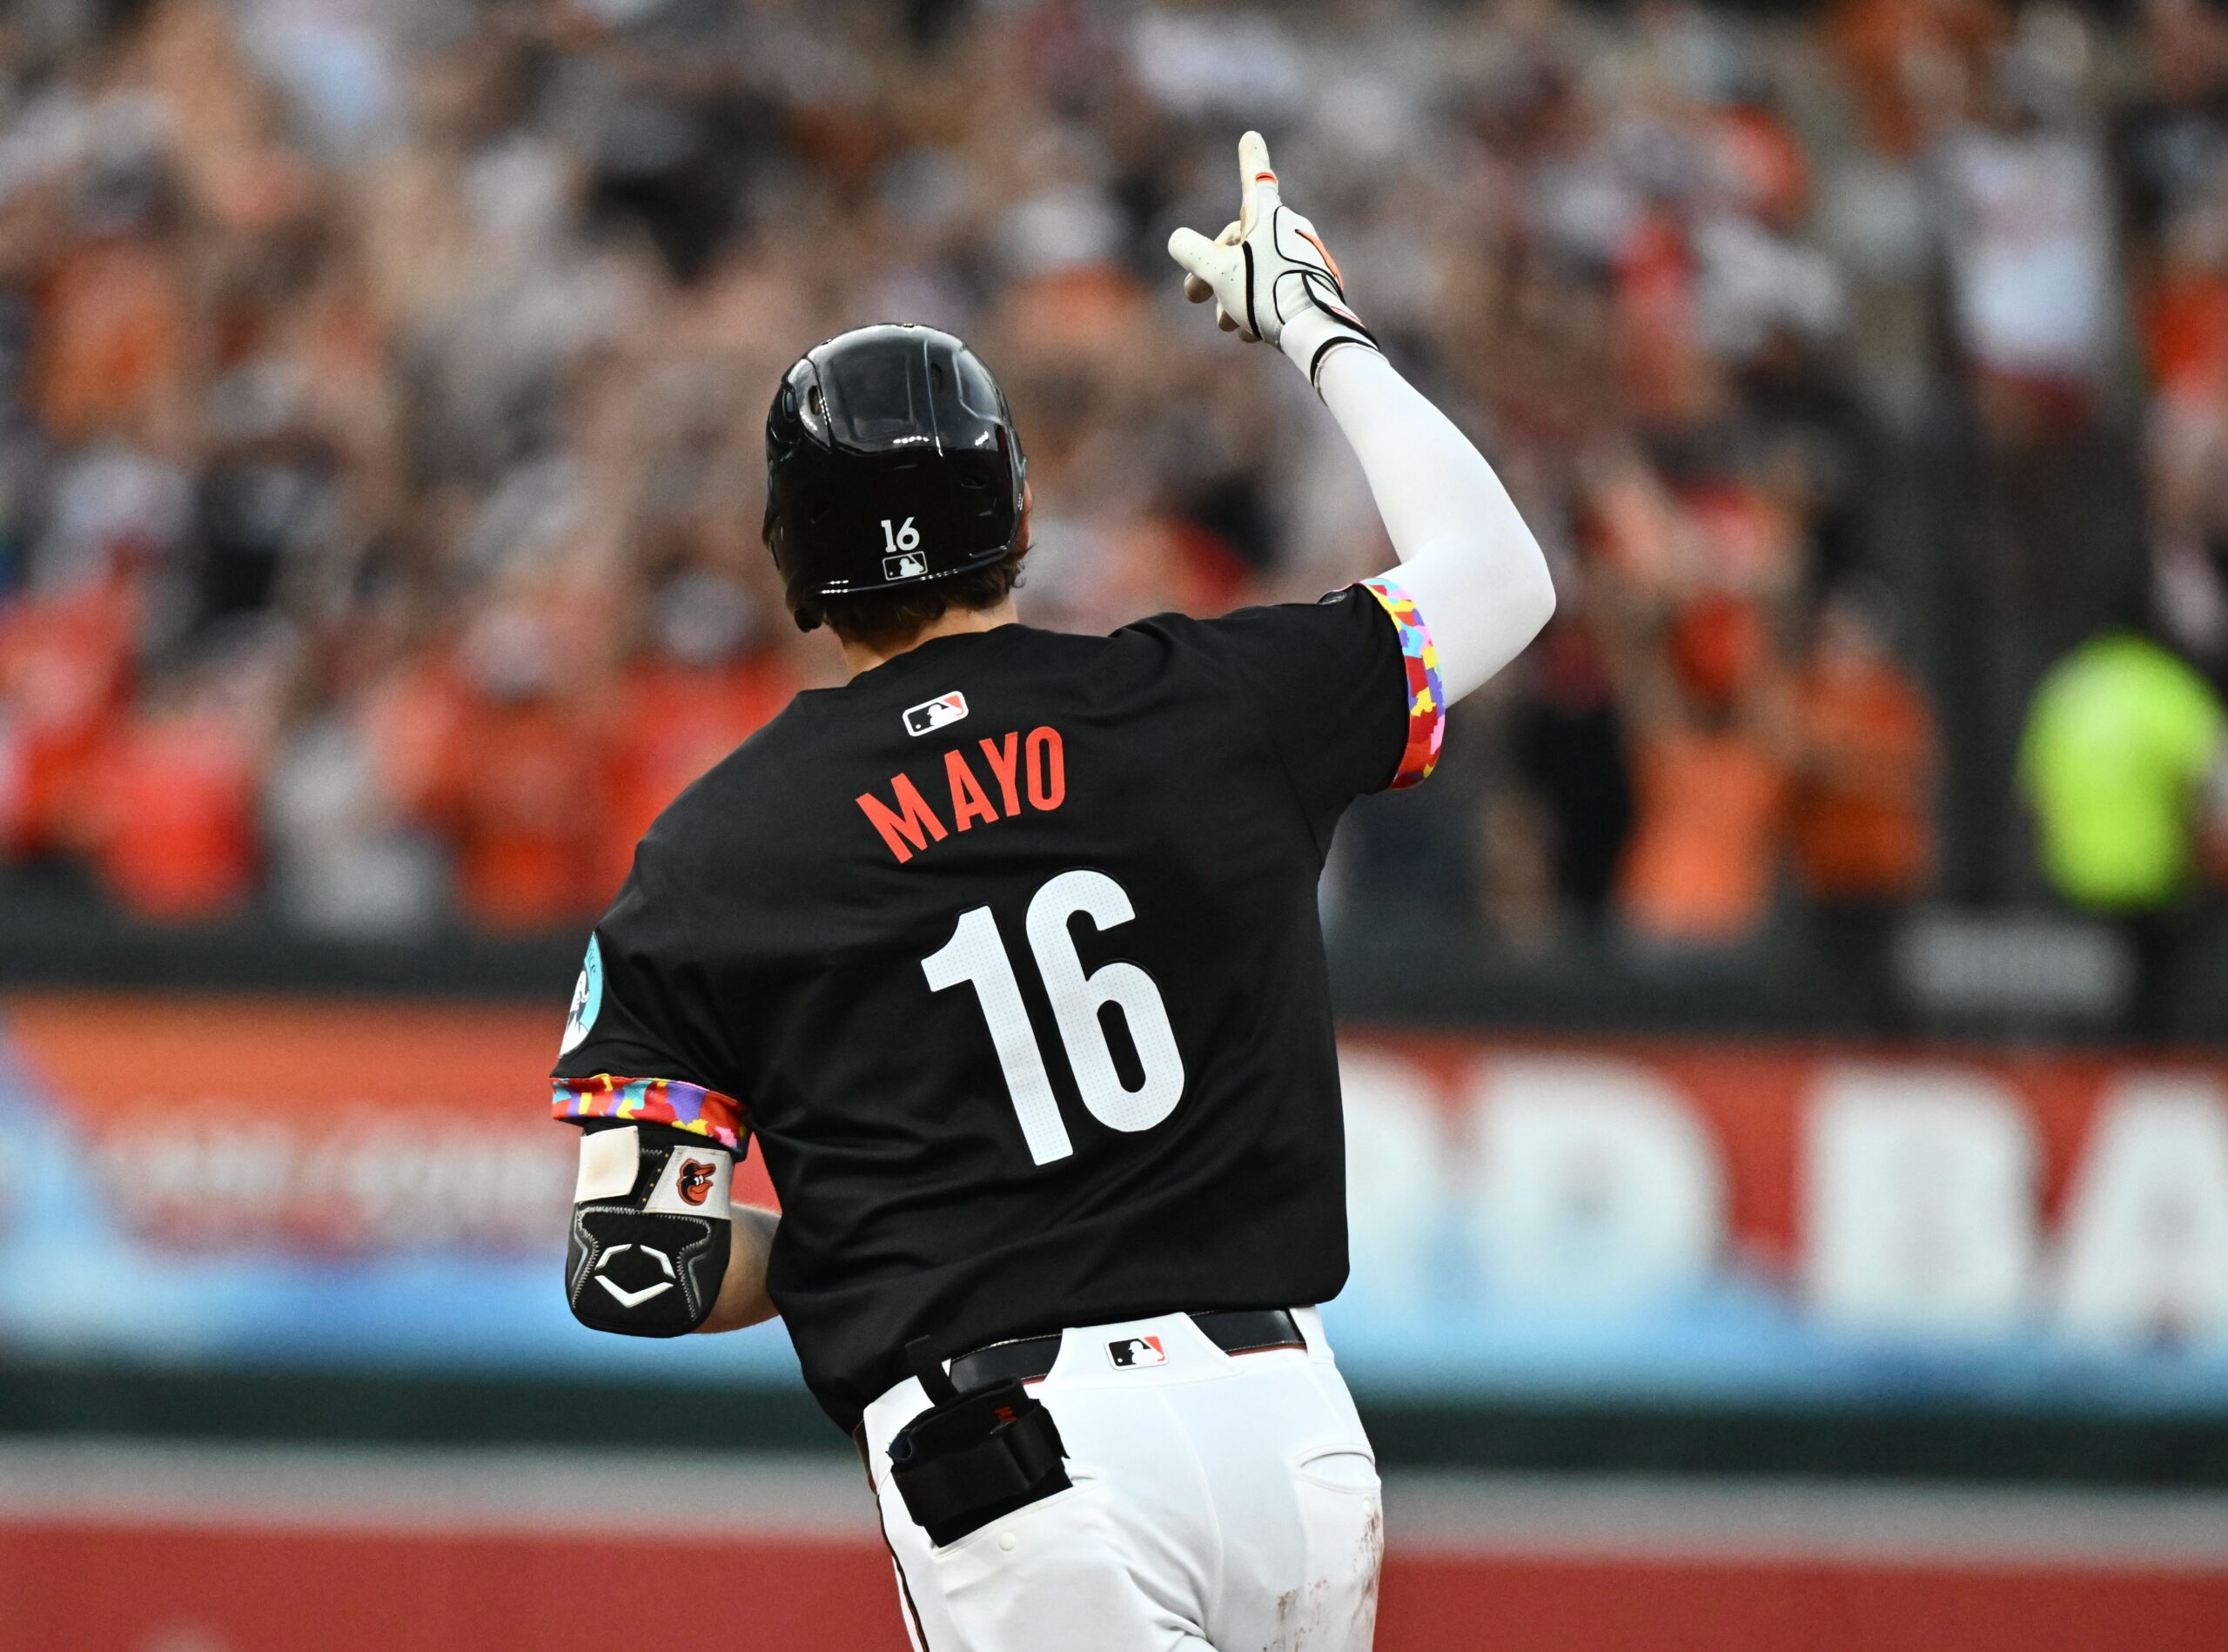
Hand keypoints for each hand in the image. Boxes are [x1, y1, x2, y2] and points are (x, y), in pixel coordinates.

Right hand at [1166, 131, 1377, 385]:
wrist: (1314, 330)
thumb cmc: (1265, 293)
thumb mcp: (1217, 271)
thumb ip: (1191, 251)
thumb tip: (1178, 240)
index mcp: (1268, 216)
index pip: (1254, 179)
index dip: (1250, 159)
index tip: (1251, 137)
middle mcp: (1288, 230)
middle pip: (1241, 242)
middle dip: (1212, 272)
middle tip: (1193, 296)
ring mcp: (1303, 258)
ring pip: (1256, 271)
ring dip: (1233, 298)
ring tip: (1227, 325)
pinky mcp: (1313, 285)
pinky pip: (1276, 290)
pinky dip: (1259, 309)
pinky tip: (1252, 334)